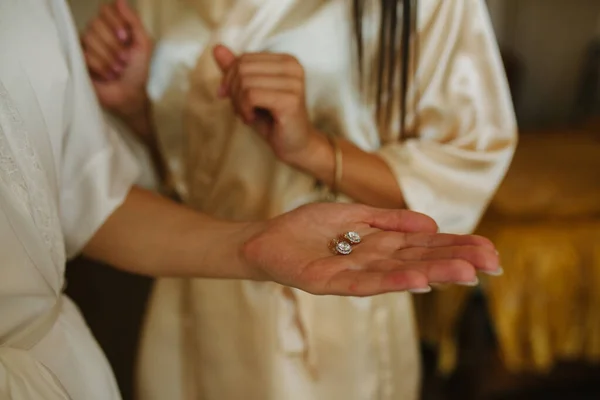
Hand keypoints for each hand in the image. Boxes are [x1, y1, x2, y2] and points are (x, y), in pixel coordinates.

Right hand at [81, 0, 152, 118]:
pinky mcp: (78, 60)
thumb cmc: (139, 71)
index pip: (105, 10)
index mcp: (114, 26)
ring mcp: (86, 45)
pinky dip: (100, 67)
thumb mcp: (143, 44)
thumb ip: (134, 21)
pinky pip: (84, 54)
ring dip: (108, 58)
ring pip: (89, 39)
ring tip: (117, 70)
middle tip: (124, 60)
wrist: (131, 94)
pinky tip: (107, 75)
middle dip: (113, 45)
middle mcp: (98, 32)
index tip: (126, 38)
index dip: (114, 23)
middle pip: (95, 24)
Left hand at [213, 45, 320, 166]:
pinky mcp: (290, 100)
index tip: (231, 97)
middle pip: (243, 68)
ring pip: (245, 82)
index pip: (244, 58)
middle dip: (233, 91)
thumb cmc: (273, 119)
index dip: (229, 78)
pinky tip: (251, 119)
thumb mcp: (249, 92)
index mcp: (286, 60)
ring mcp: (293, 82)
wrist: (296, 145)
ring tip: (247, 115)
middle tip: (241, 109)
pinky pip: (251, 96)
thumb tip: (217, 48)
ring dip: (238, 103)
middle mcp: (292, 66)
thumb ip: (235, 70)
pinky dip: (244, 109)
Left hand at [242, 203, 500, 295]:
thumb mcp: (353, 215)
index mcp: (380, 245)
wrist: (266, 238)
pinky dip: (393, 281)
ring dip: (433, 272)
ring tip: (467, 273)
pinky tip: (418, 279)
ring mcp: (354, 274)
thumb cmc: (308, 227)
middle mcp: (373, 262)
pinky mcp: (330, 282)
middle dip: (456, 260)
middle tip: (494, 263)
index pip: (424, 245)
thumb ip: (388, 219)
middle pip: (420, 260)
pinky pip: (365, 282)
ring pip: (399, 273)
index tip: (489, 250)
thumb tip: (431, 222)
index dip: (455, 246)